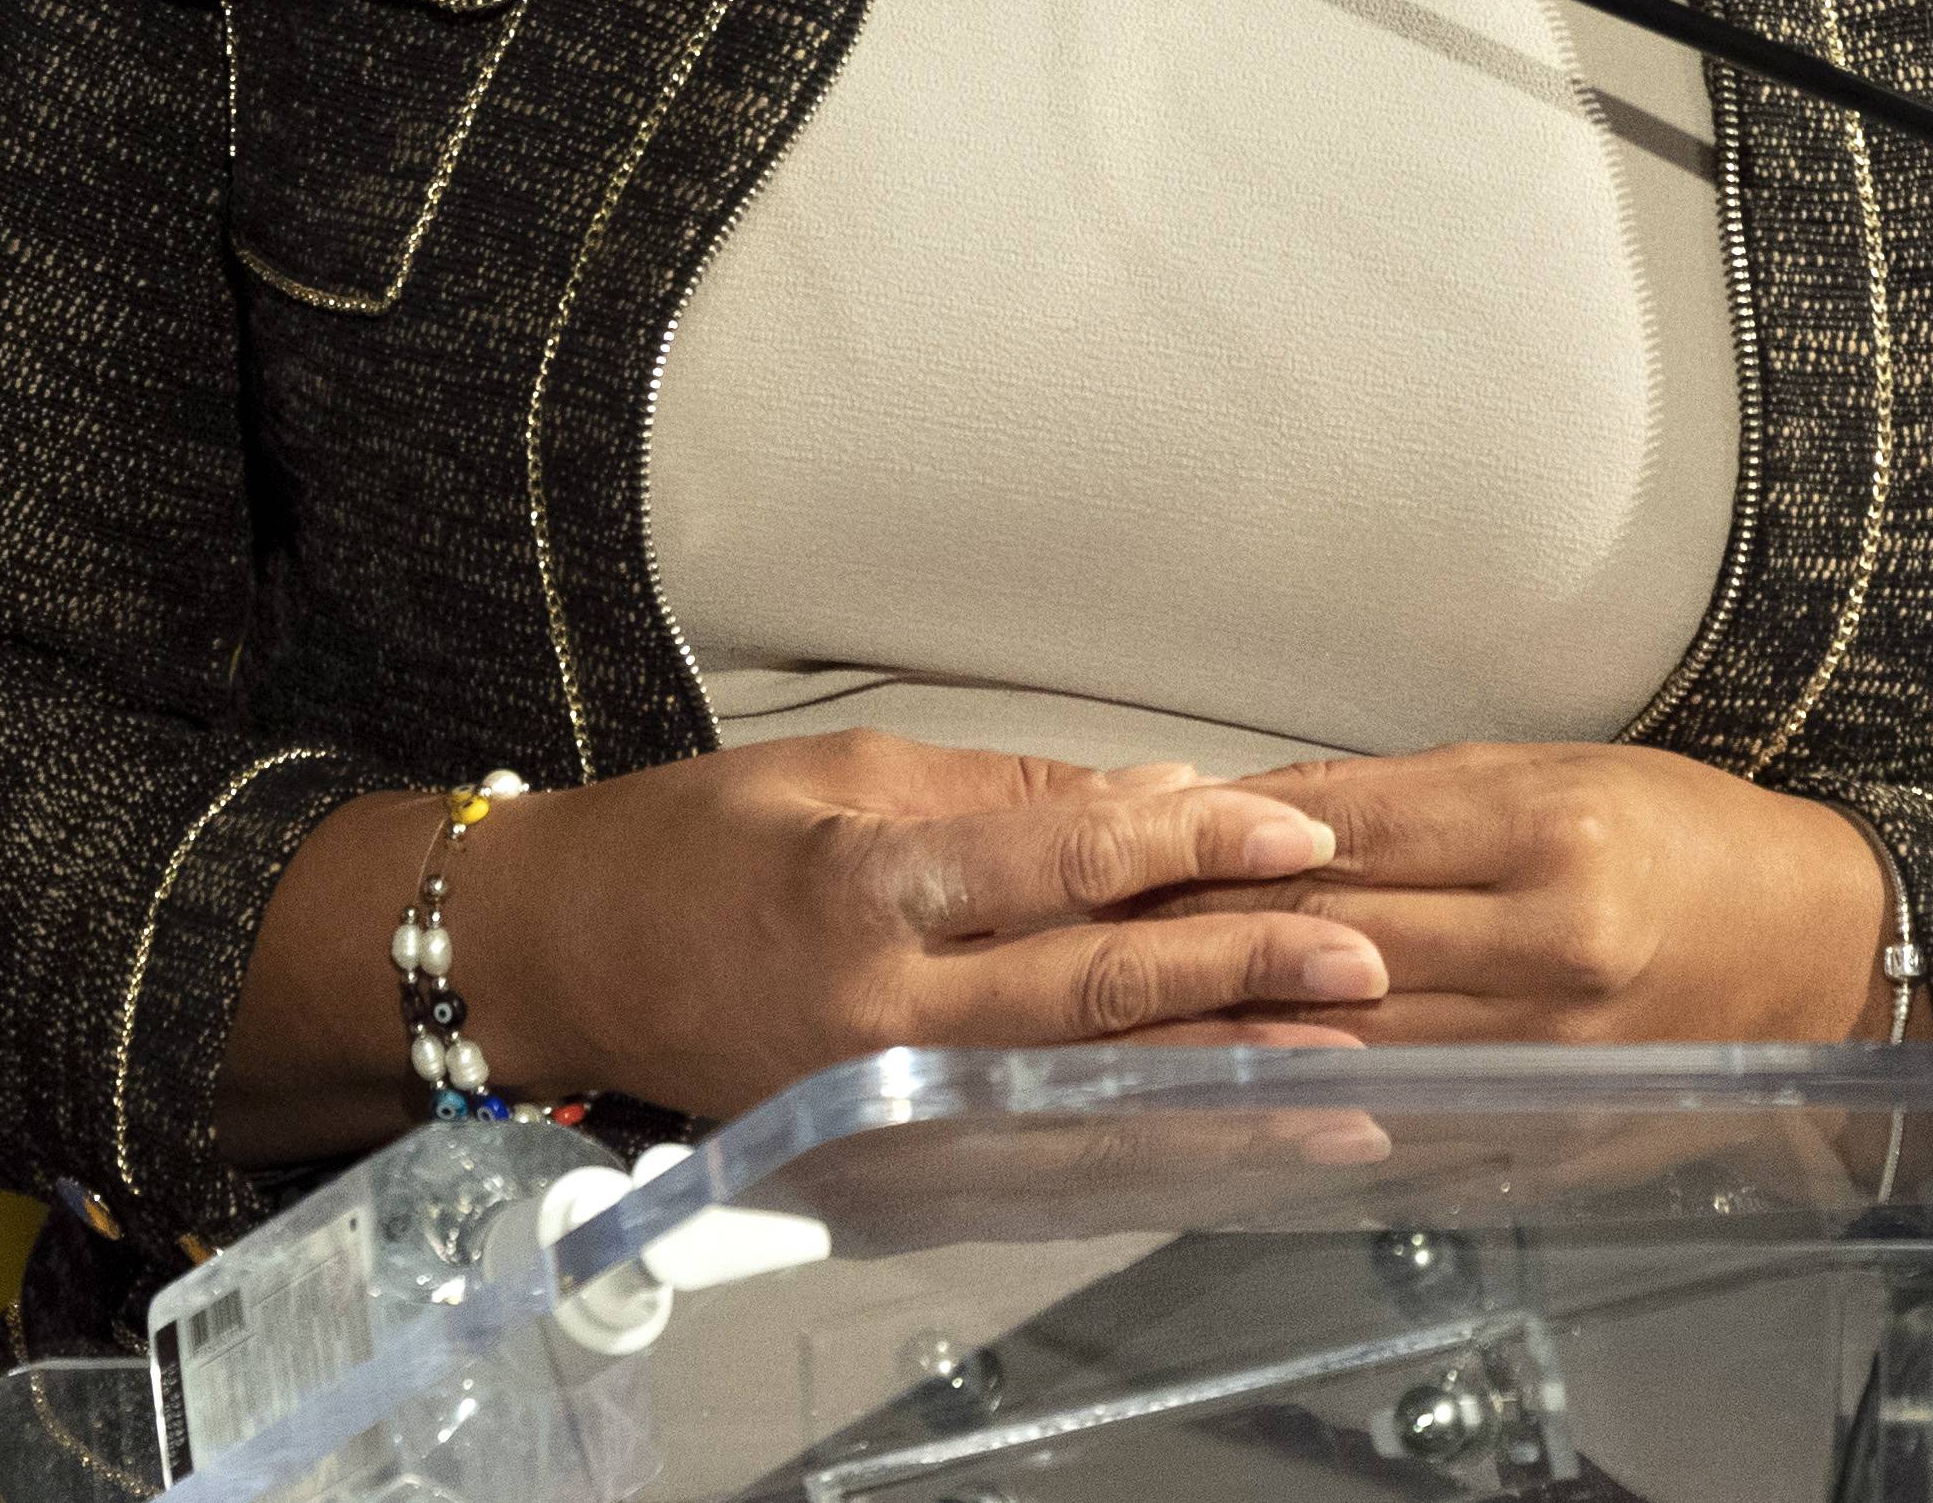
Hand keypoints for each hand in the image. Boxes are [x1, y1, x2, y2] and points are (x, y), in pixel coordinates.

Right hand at [216, 735, 1385, 1160]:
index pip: (1068, 863)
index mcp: (873, 885)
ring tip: (1345, 1076)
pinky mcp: (888, 1159)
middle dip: (1245, 977)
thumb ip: (1013, 797)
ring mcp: (888, 1103)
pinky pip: (1037, 1154)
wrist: (570, 959)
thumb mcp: (850, 773)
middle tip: (1363, 961)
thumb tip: (1163, 803)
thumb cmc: (697, 845)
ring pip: (1089, 1091)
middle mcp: (884, 1010)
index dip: (1197, 850)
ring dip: (1224, 1085)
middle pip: (1099, 994)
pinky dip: (1143, 1146)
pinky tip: (1225, 1141)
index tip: (1299, 838)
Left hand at [1138, 742, 1890, 1044]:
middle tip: (1100, 927)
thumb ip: (1409, 798)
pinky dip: (1321, 1102)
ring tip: (1137, 1013)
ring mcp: (1550, 1048)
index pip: (1342, 836)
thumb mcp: (1556, 771)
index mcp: (1547, 832)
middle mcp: (1548, 943)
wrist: (1822, 951)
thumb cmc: (1689, 841)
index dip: (1224, 842)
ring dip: (1237, 1029)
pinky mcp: (1554, 1121)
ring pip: (1350, 1038)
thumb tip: (1264, 812)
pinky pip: (1410, 1114)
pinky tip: (1246, 1094)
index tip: (1135, 840)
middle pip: (1330, 939)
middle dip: (1203, 934)